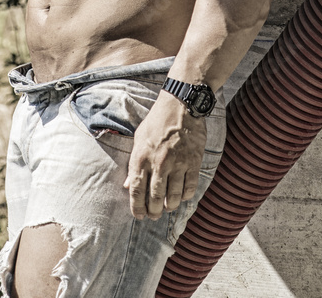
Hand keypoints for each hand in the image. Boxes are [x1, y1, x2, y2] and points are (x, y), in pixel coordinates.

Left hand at [123, 92, 206, 220]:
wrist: (181, 104)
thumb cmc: (157, 121)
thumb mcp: (139, 138)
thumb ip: (134, 163)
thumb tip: (127, 186)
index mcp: (141, 157)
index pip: (136, 191)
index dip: (137, 208)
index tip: (139, 216)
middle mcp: (158, 163)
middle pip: (155, 198)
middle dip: (154, 211)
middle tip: (154, 215)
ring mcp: (177, 163)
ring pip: (173, 196)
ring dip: (170, 206)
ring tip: (168, 207)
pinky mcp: (193, 162)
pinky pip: (190, 187)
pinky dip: (186, 196)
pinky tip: (183, 196)